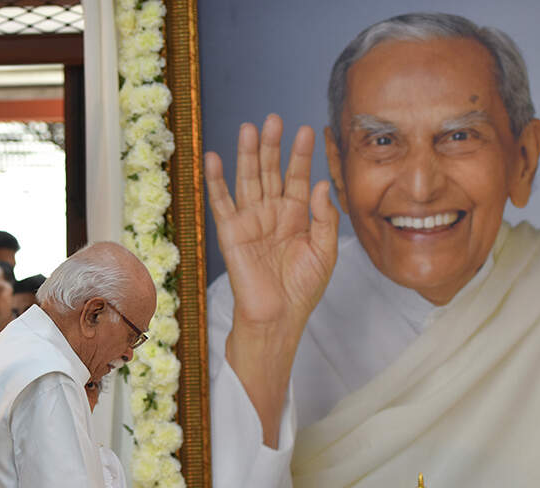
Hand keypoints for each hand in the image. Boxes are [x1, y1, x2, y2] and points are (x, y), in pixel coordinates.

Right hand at [204, 114, 338, 334]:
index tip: (307, 130)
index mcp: (297, 215)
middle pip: (271, 171)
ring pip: (247, 179)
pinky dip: (216, 181)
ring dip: (247, 154)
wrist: (278, 317)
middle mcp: (273, 213)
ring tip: (250, 128)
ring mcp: (251, 221)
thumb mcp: (325, 252)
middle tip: (274, 119)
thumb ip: (325, 218)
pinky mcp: (231, 233)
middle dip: (272, 145)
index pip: (299, 177)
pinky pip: (221, 203)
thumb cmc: (303, 289)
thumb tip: (321, 184)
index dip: (302, 155)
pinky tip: (214, 159)